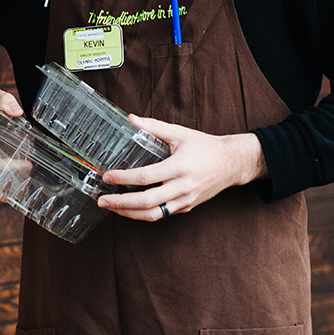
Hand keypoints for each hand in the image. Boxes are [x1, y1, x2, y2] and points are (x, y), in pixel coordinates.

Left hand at [97, 114, 267, 221]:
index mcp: (179, 167)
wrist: (232, 164)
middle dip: (121, 203)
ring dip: (129, 214)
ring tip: (111, 207)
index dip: (124, 178)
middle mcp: (182, 187)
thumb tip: (131, 119)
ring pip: (153, 215)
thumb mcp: (180, 133)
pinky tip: (130, 207)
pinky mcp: (186, 207)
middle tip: (101, 200)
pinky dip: (144, 213)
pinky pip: (162, 214)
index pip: (146, 177)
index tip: (107, 177)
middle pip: (146, 202)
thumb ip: (154, 127)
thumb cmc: (206, 147)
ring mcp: (185, 200)